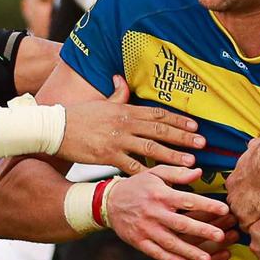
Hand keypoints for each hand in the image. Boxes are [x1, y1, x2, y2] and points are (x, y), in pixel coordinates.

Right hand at [57, 78, 201, 174]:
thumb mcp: (101, 102)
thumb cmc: (79, 116)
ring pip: (150, 148)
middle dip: (183, 137)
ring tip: (190, 162)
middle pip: (159, 130)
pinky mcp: (107, 156)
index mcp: (125, 110)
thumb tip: (122, 79)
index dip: (178, 120)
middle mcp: (125, 124)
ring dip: (172, 156)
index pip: (158, 114)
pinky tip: (161, 179)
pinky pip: (131, 166)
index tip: (195, 126)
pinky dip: (147, 173)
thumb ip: (116, 93)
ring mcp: (117, 140)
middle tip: (202, 144)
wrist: (56, 128)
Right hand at [105, 166, 233, 259]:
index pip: (188, 200)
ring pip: (171, 242)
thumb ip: (177, 173)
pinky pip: (157, 252)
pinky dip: (171, 259)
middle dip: (202, 230)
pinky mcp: (139, 241)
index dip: (207, 204)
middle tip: (221, 236)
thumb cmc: (137, 186)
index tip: (224, 208)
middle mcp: (154, 213)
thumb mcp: (155, 174)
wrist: (109, 202)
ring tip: (206, 258)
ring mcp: (146, 229)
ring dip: (189, 251)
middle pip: (182, 224)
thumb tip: (199, 172)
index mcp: (161, 194)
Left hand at [225, 136, 259, 229]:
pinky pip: (249, 227)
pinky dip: (257, 227)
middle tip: (259, 210)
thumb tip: (256, 142)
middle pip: (235, 206)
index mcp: (233, 181)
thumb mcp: (255, 146)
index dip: (245, 196)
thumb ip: (253, 147)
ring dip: (250, 219)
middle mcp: (231, 195)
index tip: (254, 196)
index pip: (236, 192)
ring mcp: (236, 207)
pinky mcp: (245, 217)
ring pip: (241, 218)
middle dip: (245, 209)